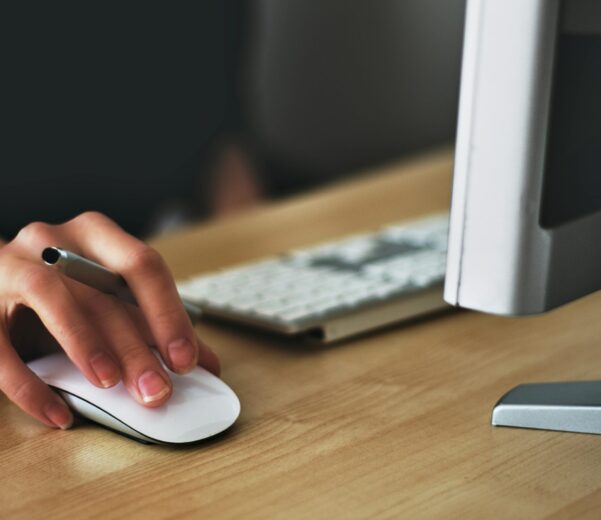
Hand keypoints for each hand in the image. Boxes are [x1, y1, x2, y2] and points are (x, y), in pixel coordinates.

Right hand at [0, 212, 218, 429]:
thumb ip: (152, 325)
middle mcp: (54, 241)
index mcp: (96, 235)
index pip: (142, 265)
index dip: (168, 313)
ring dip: (86, 345)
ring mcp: (11, 266)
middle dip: (136, 345)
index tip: (186, 359)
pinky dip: (29, 384)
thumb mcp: (107, 298)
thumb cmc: (63, 290)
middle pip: (103, 291)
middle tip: (157, 389)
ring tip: (111, 385)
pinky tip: (58, 414)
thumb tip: (205, 363)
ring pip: (53, 300)